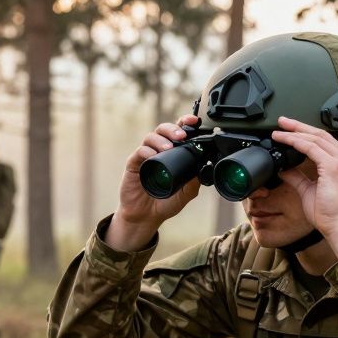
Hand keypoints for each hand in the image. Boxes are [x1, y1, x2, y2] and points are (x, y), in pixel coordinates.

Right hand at [107, 115, 201, 251]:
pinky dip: (147, 151)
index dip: (184, 123)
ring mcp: (145, 156)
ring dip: (160, 139)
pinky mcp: (133, 164)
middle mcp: (158, 151)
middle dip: (173, 128)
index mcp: (172, 154)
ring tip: (168, 148)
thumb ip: (194, 180)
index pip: (178, 133)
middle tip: (181, 135)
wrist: (148, 216)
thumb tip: (204, 166)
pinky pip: (139, 152)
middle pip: (163, 129)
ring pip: (151, 137)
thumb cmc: (166, 202)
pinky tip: (153, 156)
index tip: (193, 121)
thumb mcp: (186, 193)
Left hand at [270, 116, 337, 257]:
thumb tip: (284, 169)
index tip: (291, 131)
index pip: (325, 142)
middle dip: (299, 127)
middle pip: (320, 135)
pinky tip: (284, 141)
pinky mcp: (333, 166)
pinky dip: (296, 142)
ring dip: (295, 133)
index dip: (306, 134)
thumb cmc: (330, 214)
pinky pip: (311, 148)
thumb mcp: (309, 191)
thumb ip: (298, 177)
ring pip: (315, 138)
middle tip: (282, 122)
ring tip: (279, 130)